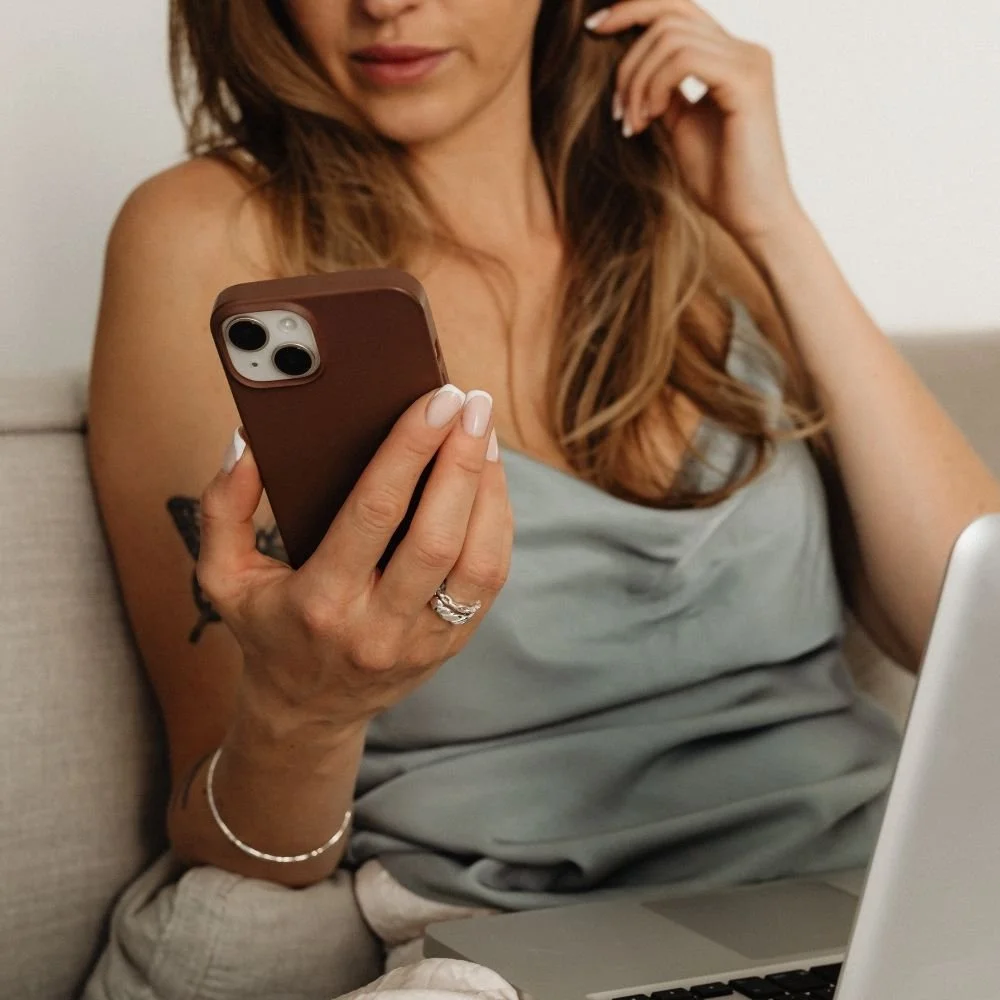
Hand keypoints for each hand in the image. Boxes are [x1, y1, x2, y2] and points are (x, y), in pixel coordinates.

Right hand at [196, 386, 512, 733]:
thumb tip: (246, 443)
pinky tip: (490, 482)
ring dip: (490, 490)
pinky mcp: (452, 643)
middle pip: (437, 536)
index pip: (374, 513)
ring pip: (478, 561)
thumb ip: (223, 507)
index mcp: (318, 602)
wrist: (307, 711)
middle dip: (461, 461)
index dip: (410, 450)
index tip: (433, 400)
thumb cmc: (267, 629)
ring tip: (484, 435)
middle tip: (472, 403)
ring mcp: (422, 641)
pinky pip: (490, 580)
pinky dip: (498, 524)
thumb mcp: (222, 576)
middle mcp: (376, 626)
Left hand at [586, 0, 804, 244]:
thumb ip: (661, 91)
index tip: (594, 27)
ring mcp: (749, 61)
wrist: (752, 217)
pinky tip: (650, 119)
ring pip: (670, 37)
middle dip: (628, 61)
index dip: (631, 8)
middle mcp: (744, 49)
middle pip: (668, 16)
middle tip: (618, 112)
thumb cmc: (719, 180)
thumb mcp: (679, 126)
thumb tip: (630, 65)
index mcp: (729, 56)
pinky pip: (684, 59)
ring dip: (637, 80)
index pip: (676, 9)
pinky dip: (655, 86)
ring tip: (634, 123)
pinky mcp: (746, 80)